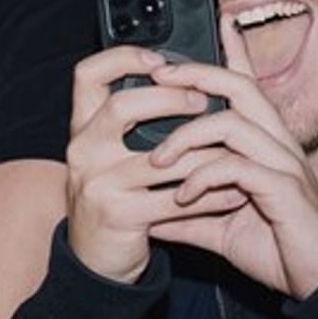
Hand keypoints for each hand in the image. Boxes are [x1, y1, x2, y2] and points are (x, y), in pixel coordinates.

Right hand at [62, 44, 230, 284]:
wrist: (95, 260)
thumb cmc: (114, 197)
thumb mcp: (111, 153)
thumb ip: (134, 115)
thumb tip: (179, 67)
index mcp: (83, 127)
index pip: (88, 75)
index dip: (122, 58)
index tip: (158, 58)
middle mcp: (83, 150)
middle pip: (123, 106)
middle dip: (170, 98)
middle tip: (203, 102)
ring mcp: (98, 183)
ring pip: (160, 157)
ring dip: (203, 153)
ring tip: (233, 148)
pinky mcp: (120, 215)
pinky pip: (174, 198)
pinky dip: (209, 195)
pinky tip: (232, 192)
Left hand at [141, 59, 317, 300]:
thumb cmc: (279, 251)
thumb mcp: (221, 230)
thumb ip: (188, 216)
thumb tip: (148, 215)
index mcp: (266, 145)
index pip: (249, 87)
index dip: (235, 51)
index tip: (215, 24)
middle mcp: (278, 145)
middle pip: (241, 87)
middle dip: (197, 75)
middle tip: (158, 77)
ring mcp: (284, 165)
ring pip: (232, 124)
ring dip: (186, 137)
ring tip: (157, 162)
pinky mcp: (284, 190)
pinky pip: (236, 168)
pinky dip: (202, 178)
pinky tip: (182, 198)